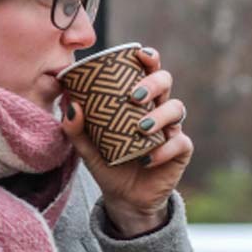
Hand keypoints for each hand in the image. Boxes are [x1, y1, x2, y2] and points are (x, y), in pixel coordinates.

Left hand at [59, 46, 191, 236]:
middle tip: (135, 96)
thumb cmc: (107, 162)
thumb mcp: (86, 148)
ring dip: (159, 115)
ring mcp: (171, 129)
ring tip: (140, 128)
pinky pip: (179, 143)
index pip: (147, 70)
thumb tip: (71, 105)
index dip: (148, 58)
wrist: (123, 197)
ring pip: (176, 109)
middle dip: (153, 83)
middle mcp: (157, 109)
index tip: (139, 54)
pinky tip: (147, 159)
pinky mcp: (180, 151)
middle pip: (166, 82)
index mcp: (138, 100)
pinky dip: (164, 149)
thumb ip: (76, 129)